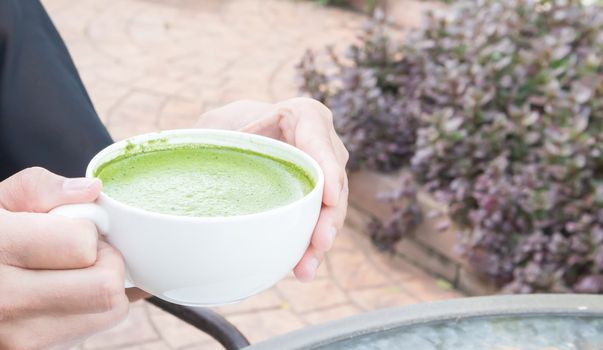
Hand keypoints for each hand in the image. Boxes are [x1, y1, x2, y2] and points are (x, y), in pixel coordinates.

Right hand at [0, 167, 129, 348]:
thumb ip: (41, 188)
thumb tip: (92, 191)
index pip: (82, 246)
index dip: (89, 231)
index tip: (77, 228)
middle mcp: (6, 301)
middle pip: (106, 288)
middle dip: (109, 262)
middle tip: (85, 253)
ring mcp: (19, 337)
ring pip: (109, 312)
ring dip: (104, 288)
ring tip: (72, 273)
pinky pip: (92, 329)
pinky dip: (92, 311)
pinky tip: (66, 295)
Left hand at [197, 98, 348, 281]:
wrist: (251, 136)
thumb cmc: (237, 125)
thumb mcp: (225, 123)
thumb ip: (216, 133)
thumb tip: (189, 151)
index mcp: (308, 117)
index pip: (322, 146)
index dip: (329, 173)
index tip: (329, 198)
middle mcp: (326, 146)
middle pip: (335, 185)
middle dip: (329, 218)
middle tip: (319, 243)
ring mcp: (327, 174)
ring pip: (332, 210)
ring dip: (321, 241)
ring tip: (306, 269)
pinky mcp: (319, 198)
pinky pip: (321, 221)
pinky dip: (311, 245)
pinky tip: (301, 269)